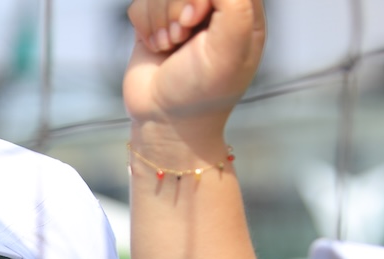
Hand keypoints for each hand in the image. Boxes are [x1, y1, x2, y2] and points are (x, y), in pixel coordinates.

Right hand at [124, 0, 265, 145]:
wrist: (164, 122)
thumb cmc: (203, 93)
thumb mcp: (230, 48)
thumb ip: (233, 4)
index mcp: (242, 9)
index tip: (195, 18)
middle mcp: (213, 8)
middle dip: (176, 7)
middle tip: (181, 37)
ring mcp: (182, 13)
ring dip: (159, 22)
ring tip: (170, 48)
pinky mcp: (155, 23)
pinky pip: (141, 4)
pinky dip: (145, 28)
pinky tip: (157, 48)